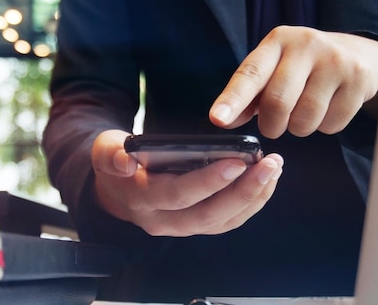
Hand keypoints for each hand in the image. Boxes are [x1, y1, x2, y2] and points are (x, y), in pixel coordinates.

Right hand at [91, 129, 283, 236]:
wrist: (117, 190)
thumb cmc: (117, 162)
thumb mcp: (104, 150)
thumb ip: (110, 153)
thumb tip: (125, 160)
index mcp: (141, 199)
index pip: (177, 194)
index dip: (208, 181)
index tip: (237, 162)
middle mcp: (162, 220)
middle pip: (207, 215)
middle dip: (243, 192)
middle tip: (270, 165)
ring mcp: (181, 227)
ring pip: (222, 222)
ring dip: (253, 198)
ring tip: (274, 169)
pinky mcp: (197, 224)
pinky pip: (228, 221)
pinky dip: (251, 203)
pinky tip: (267, 180)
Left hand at [209, 26, 377, 137]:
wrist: (359, 53)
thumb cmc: (304, 67)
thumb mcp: (274, 70)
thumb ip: (248, 95)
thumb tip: (224, 120)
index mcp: (277, 41)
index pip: (250, 74)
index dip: (232, 99)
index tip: (218, 119)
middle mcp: (306, 45)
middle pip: (277, 103)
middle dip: (271, 124)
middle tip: (274, 124)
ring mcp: (335, 61)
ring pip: (304, 120)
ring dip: (299, 127)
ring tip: (304, 110)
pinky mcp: (358, 80)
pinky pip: (331, 125)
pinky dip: (324, 126)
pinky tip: (329, 108)